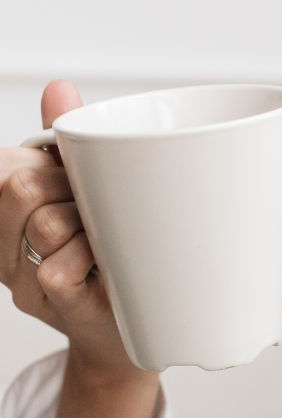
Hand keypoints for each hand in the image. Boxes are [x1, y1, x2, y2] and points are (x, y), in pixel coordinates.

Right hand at [0, 79, 149, 380]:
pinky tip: (103, 267)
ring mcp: (20, 277)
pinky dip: (88, 259)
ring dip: (86, 223)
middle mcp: (4, 243)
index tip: (73, 180)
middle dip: (69, 185)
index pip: (5, 163)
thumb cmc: (113, 257)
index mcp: (9, 212)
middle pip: (20, 181)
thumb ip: (68, 147)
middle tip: (96, 211)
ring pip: (43, 222)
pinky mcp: (48, 303)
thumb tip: (59, 87)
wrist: (131, 329)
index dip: (46, 160)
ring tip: (104, 242)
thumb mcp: (91, 195)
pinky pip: (56, 268)